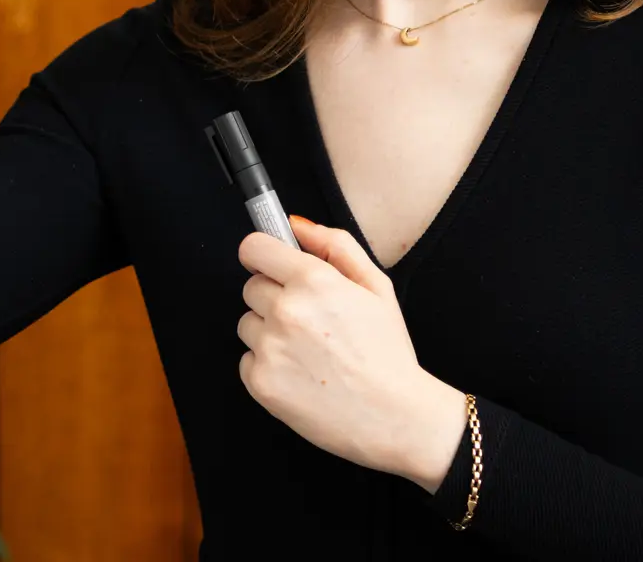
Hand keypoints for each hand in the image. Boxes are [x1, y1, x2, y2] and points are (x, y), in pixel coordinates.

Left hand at [237, 216, 465, 490]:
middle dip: (274, 297)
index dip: (263, 255)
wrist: (395, 417)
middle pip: (251, 287)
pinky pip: (247, 360)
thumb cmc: (387, 352)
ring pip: (248, 323)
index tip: (271, 265)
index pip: (254, 248)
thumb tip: (296, 225)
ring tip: (308, 351)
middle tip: (308, 320)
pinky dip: (268, 365)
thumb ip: (335, 245)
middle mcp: (286, 311)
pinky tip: (301, 374)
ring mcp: (270, 348)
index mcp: (313, 281)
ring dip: (268, 332)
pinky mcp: (260, 382)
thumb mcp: (376, 286)